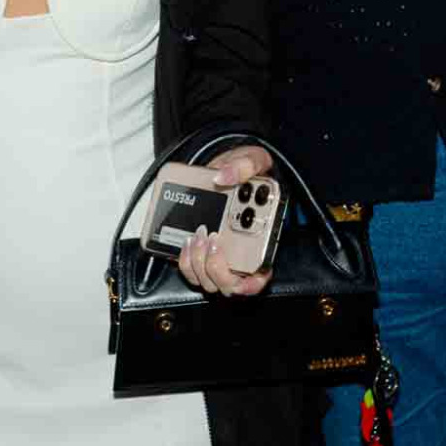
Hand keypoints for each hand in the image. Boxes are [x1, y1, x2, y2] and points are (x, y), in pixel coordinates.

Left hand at [177, 144, 275, 298]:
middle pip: (228, 284)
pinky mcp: (198, 252)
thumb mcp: (253, 160)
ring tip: (197, 235)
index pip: (260, 279)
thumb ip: (245, 165)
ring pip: (206, 280)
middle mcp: (239, 255)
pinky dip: (184, 260)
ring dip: (198, 262)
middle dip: (217, 267)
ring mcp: (217, 257)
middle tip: (213, 237)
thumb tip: (224, 177)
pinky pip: (189, 269)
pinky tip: (186, 239)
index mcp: (260, 242)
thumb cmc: (245, 172)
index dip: (252, 282)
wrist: (224, 170)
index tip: (242, 268)